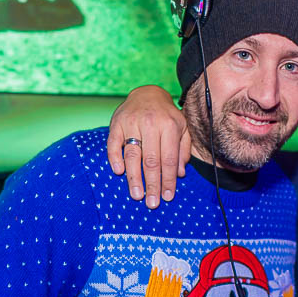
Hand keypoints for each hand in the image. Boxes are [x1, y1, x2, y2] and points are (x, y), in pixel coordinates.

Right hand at [106, 85, 190, 208]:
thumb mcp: (183, 128)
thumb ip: (183, 150)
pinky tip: (119, 172)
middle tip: (152, 203)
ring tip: (137, 195)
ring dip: (134, 178)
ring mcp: (131, 123)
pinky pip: (113, 144)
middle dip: (152, 184)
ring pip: (133, 155)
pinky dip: (115, 158)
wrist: (147, 93)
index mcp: (169, 126)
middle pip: (151, 161)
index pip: (169, 159)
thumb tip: (180, 173)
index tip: (167, 197)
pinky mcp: (116, 123)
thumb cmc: (167, 116)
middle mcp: (150, 124)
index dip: (168, 180)